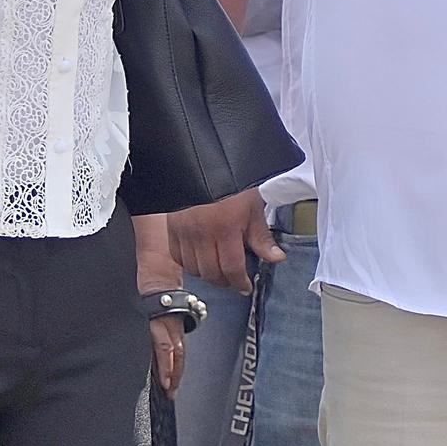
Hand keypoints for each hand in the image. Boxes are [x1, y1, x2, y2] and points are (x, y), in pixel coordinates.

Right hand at [168, 187, 283, 290]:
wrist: (205, 160)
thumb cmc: (233, 180)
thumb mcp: (253, 206)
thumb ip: (262, 237)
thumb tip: (276, 258)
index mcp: (226, 227)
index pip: (232, 268)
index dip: (240, 282)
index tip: (245, 286)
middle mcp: (202, 232)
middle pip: (211, 273)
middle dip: (225, 281)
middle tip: (235, 278)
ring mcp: (183, 230)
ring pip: (193, 268)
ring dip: (207, 273)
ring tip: (219, 268)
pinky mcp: (171, 227)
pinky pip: (178, 256)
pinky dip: (189, 262)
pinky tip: (200, 257)